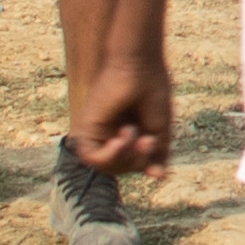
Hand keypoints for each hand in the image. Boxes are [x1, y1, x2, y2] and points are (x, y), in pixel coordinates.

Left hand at [73, 38, 175, 181]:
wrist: (140, 67)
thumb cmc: (153, 91)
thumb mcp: (159, 129)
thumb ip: (156, 154)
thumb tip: (159, 177)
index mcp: (128, 135)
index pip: (133, 164)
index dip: (144, 162)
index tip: (155, 145)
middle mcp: (110, 136)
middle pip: (120, 168)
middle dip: (137, 160)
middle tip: (148, 141)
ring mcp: (97, 133)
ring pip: (106, 167)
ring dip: (125, 157)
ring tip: (136, 135)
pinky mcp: (85, 129)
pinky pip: (91, 158)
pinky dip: (109, 155)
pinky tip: (122, 139)